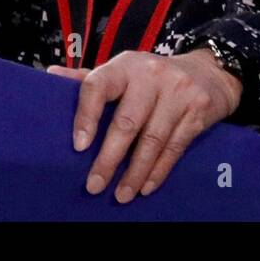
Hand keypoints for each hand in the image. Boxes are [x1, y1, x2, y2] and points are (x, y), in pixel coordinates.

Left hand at [46, 48, 242, 202]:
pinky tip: (146, 186)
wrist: (209, 71)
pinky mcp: (197, 110)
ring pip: (152, 140)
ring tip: (121, 195)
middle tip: (94, 185)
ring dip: (135, 172)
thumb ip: (90, 77)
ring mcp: (177, 92)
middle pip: (126, 122)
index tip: (78, 146)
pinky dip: (159, 170)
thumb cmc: (153, 76)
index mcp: (125, 65)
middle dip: (109, 158)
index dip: (86, 115)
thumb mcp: (124, 70)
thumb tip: (50, 74)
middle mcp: (151, 75)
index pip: (98, 85)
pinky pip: (175, 146)